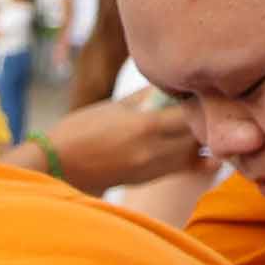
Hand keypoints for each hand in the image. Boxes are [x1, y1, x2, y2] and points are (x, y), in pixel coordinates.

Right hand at [37, 97, 199, 192]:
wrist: (56, 167)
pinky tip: (189, 142)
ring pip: (194, 153)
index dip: (202, 101)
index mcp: (146, 126)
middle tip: (208, 104)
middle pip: (199, 135)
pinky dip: (191, 153)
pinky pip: (182, 166)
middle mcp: (154, 151)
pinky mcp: (148, 179)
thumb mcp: (113, 106)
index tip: (203, 90)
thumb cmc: (79, 130)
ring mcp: (152, 168)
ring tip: (200, 121)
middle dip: (205, 119)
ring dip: (200, 138)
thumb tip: (172, 85)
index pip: (192, 113)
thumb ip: (146, 97)